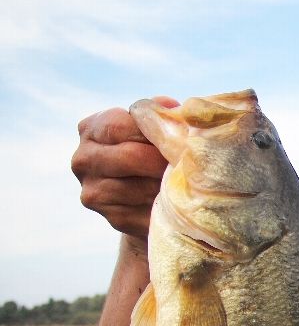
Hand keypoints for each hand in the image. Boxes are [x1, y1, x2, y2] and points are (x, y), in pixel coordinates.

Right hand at [71, 96, 177, 240]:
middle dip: (164, 160)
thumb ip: (159, 115)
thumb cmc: (154, 151)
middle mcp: (83, 159)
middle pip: (131, 156)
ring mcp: (93, 191)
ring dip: (167, 185)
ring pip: (140, 187)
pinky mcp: (112, 218)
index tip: (178, 138)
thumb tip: (173, 107)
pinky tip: (175, 201)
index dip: (153, 132)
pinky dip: (164, 206)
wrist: (149, 196)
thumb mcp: (153, 129)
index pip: (120, 125)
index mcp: (90, 129)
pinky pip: (145, 211)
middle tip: (190, 163)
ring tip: (185, 181)